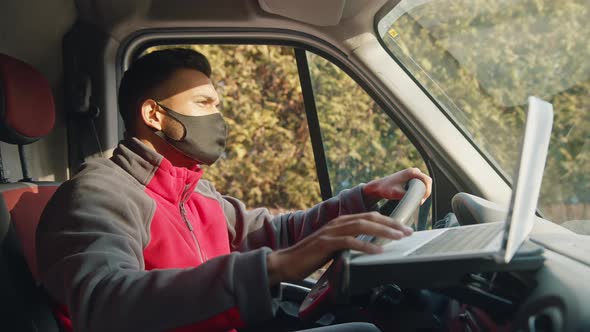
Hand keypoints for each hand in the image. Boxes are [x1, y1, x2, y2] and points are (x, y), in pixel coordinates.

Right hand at [266, 212, 412, 284]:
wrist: (286, 262)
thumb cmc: (310, 256)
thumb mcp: (333, 246)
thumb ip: (348, 242)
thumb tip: (367, 245)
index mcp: (340, 222)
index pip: (369, 216)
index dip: (388, 221)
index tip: (403, 227)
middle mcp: (337, 223)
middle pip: (369, 218)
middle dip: (391, 224)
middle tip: (408, 231)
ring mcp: (331, 231)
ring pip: (362, 226)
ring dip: (383, 231)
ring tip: (398, 237)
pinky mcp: (326, 243)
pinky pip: (350, 242)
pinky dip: (365, 245)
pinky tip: (377, 251)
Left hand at [363, 168, 431, 204]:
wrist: (379, 186)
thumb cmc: (386, 189)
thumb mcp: (396, 194)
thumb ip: (408, 196)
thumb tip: (420, 201)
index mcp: (412, 172)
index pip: (427, 181)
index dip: (427, 191)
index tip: (422, 200)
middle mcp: (414, 171)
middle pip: (427, 182)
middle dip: (426, 192)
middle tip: (420, 201)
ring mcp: (413, 173)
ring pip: (425, 183)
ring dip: (423, 191)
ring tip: (417, 200)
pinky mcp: (412, 177)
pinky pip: (421, 183)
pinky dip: (420, 190)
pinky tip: (415, 197)